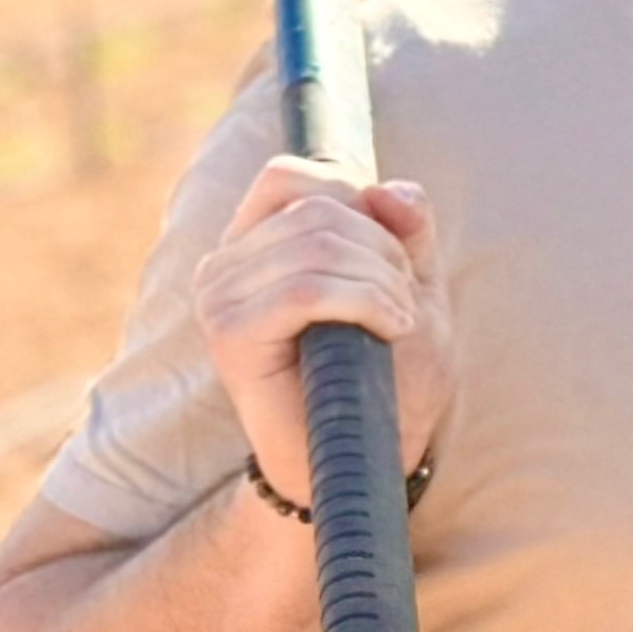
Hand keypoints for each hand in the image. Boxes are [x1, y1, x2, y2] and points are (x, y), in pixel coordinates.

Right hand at [194, 158, 454, 506]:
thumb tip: (392, 188)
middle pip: (318, 205)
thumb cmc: (387, 373)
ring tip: (399, 322)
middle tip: (405, 303)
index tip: (393, 257)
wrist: (368, 456)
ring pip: (318, 244)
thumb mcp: (413, 287)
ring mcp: (219, 296)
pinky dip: (365, 302)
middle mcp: (225, 263)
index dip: (358, 200)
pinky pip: (306, 287)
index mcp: (256, 242)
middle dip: (385, 248)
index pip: (293, 175)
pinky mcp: (229, 333)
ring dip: (382, 280)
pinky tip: (390, 329)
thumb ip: (408, 232)